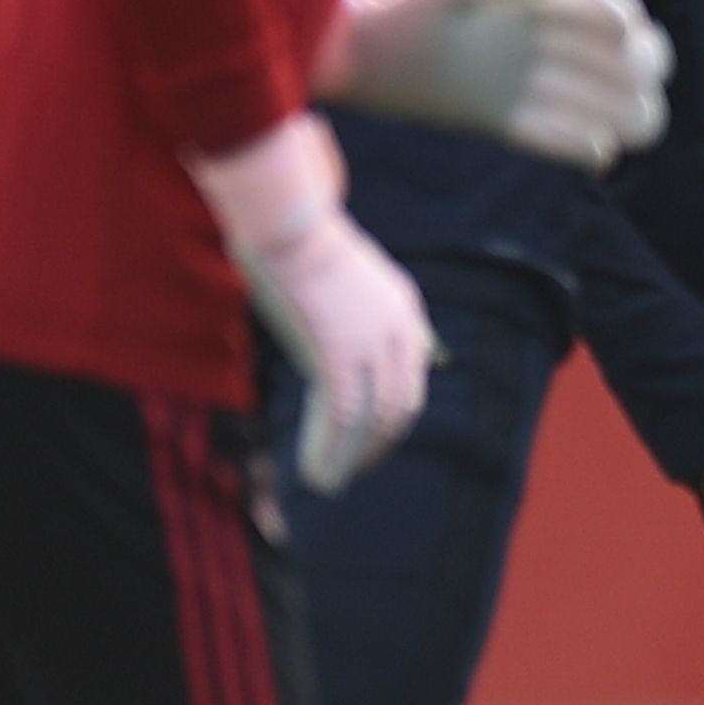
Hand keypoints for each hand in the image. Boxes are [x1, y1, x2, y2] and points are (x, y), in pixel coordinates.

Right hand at [191, 116, 433, 493]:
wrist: (290, 223)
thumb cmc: (301, 240)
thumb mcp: (343, 273)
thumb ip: (350, 305)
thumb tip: (331, 325)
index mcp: (405, 309)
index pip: (413, 374)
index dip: (396, 411)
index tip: (376, 434)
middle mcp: (400, 331)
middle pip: (402, 404)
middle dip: (382, 442)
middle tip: (358, 466)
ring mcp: (373, 346)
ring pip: (375, 420)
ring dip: (355, 456)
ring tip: (334, 481)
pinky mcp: (339, 357)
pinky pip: (340, 419)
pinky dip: (330, 451)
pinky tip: (316, 473)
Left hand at [325, 0, 675, 170]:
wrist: (367, 58)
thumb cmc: (414, 13)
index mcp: (547, 3)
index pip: (620, 12)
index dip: (628, 21)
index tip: (618, 27)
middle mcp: (553, 44)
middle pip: (641, 62)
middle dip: (642, 69)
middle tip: (622, 73)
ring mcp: (540, 86)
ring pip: (622, 108)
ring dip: (627, 114)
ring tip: (611, 121)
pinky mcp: (516, 123)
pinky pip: (572, 144)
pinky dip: (586, 147)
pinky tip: (587, 148)